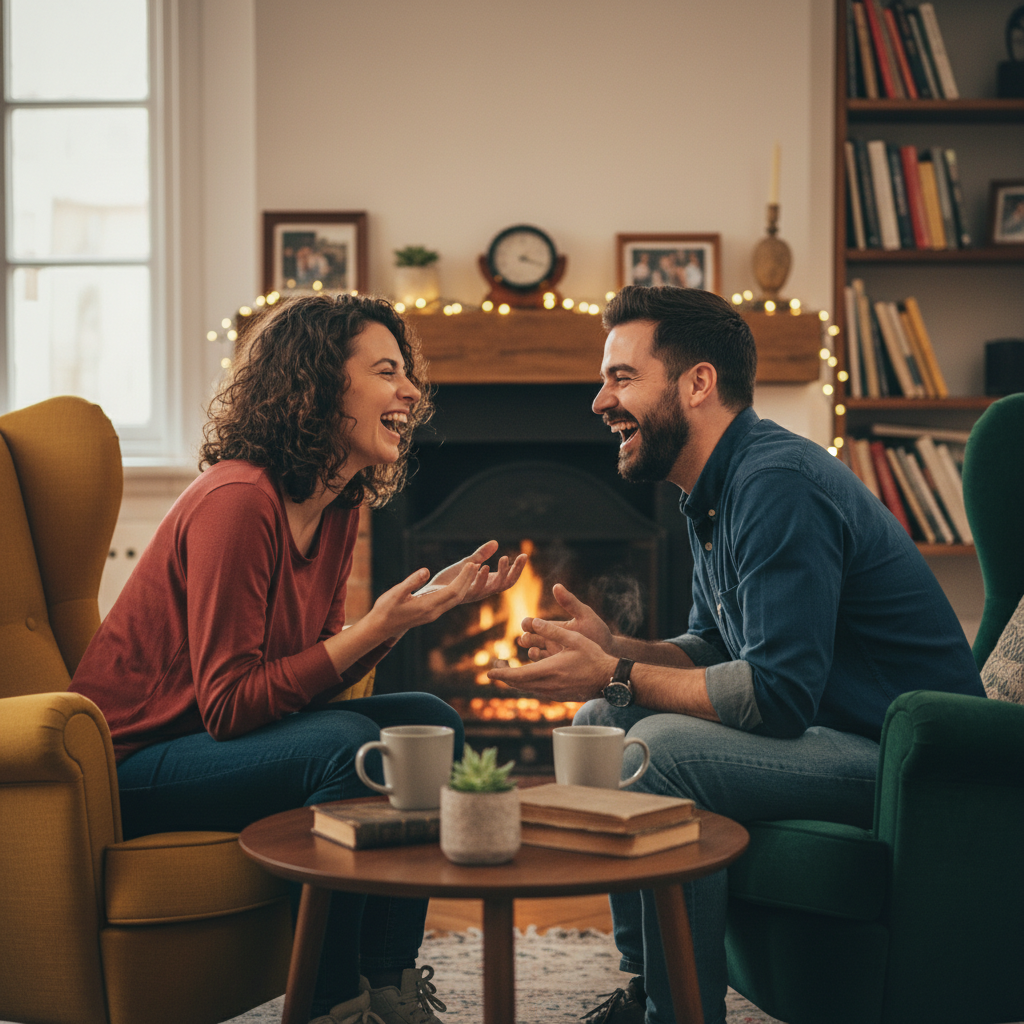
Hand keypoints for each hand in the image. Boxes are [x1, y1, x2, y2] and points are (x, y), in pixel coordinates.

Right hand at [370, 562, 482, 635]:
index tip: (472, 563)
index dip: (464, 577)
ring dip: (465, 585)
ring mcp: (433, 614)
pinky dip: (457, 590)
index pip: (453, 591)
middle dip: (469, 579)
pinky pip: (449, 601)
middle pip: (458, 595)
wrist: (380, 628)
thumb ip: (411, 582)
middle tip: (477, 562)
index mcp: (428, 606)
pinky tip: (459, 582)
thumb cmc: (385, 609)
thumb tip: (426, 570)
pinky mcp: (430, 613)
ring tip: (471, 570)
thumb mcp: (396, 593)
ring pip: (455, 599)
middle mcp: (434, 612)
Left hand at [419, 540, 526, 605]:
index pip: (508, 578)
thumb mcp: (468, 563)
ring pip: (493, 587)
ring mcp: (473, 594)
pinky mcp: (461, 594)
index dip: (517, 568)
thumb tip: (495, 542)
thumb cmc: (449, 580)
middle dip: (515, 571)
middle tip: (521, 557)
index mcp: (487, 583)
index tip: (524, 555)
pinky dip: (479, 578)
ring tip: (503, 557)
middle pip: (506, 584)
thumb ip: (481, 554)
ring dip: (500, 572)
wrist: (430, 593)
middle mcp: (483, 591)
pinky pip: (474, 589)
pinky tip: (481, 566)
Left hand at [486, 618, 616, 701]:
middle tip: (495, 665)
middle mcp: (548, 685)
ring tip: (506, 669)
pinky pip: (536, 691)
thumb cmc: (593, 657)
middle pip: (518, 684)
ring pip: (527, 689)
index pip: (517, 676)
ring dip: (515, 680)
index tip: (488, 672)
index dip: (501, 674)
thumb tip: (534, 622)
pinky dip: (526, 683)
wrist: (609, 680)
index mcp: (549, 671)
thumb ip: (552, 631)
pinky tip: (527, 675)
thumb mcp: (574, 638)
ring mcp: (554, 693)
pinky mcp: (559, 696)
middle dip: (504, 676)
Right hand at [519, 584, 614, 661]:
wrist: (610, 653)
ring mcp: (553, 654)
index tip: (528, 624)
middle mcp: (550, 640)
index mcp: (553, 627)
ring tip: (535, 651)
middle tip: (527, 638)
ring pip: (534, 654)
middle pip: (529, 639)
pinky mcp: (558, 667)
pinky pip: (544, 668)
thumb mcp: (584, 615)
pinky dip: (540, 666)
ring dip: (531, 652)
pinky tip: (543, 665)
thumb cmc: (598, 632)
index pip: (532, 623)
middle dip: (526, 638)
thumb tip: (556, 585)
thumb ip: (570, 602)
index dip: (527, 623)